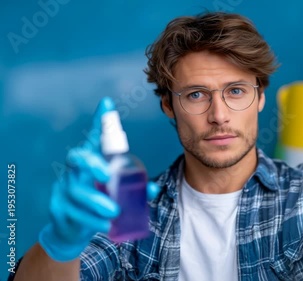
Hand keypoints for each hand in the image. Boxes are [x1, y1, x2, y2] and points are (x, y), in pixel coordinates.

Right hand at [39, 97, 159, 261]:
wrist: (72, 231)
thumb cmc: (98, 203)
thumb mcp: (119, 194)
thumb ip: (136, 189)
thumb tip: (153, 187)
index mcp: (92, 162)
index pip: (94, 138)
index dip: (99, 121)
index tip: (107, 103)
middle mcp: (75, 170)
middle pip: (78, 158)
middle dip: (92, 163)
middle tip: (107, 176)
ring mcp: (64, 188)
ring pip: (75, 189)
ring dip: (94, 200)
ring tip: (113, 212)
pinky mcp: (58, 208)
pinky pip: (72, 211)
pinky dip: (90, 219)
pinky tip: (104, 225)